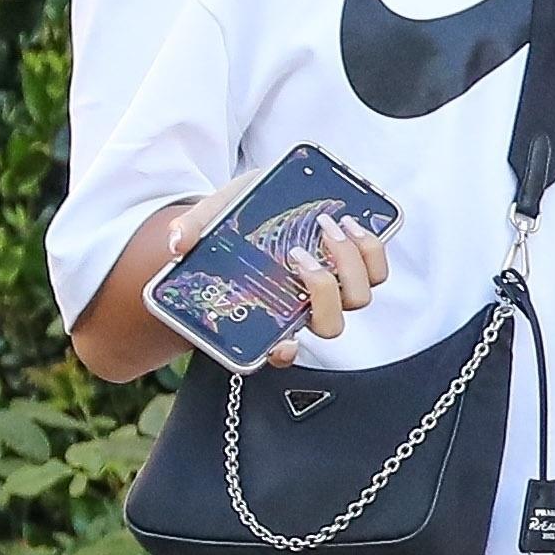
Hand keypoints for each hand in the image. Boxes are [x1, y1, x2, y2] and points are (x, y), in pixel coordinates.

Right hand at [162, 193, 389, 370]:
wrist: (259, 200)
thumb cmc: (232, 220)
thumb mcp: (208, 217)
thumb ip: (191, 229)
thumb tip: (177, 243)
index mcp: (269, 312)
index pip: (278, 350)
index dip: (283, 353)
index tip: (282, 342)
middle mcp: (305, 308)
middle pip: (330, 323)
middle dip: (322, 290)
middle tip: (298, 253)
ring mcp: (335, 290)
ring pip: (359, 298)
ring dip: (350, 264)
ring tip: (327, 226)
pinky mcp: (354, 265)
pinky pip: (377, 271)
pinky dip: (372, 250)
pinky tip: (352, 222)